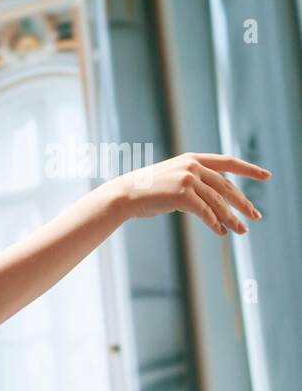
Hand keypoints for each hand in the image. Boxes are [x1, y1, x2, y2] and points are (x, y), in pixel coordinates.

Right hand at [112, 152, 268, 234]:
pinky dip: (215, 224)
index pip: (227, 162)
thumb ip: (193, 183)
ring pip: (218, 202)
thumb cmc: (145, 191)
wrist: (123, 195)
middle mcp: (192, 166)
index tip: (266, 175)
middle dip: (243, 203)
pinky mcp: (182, 195)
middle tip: (255, 216)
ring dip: (231, 218)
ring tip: (241, 231)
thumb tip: (212, 201)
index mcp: (192, 159)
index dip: (249, 169)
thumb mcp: (171, 179)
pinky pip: (205, 212)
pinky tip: (221, 232)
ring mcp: (187, 179)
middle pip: (227, 186)